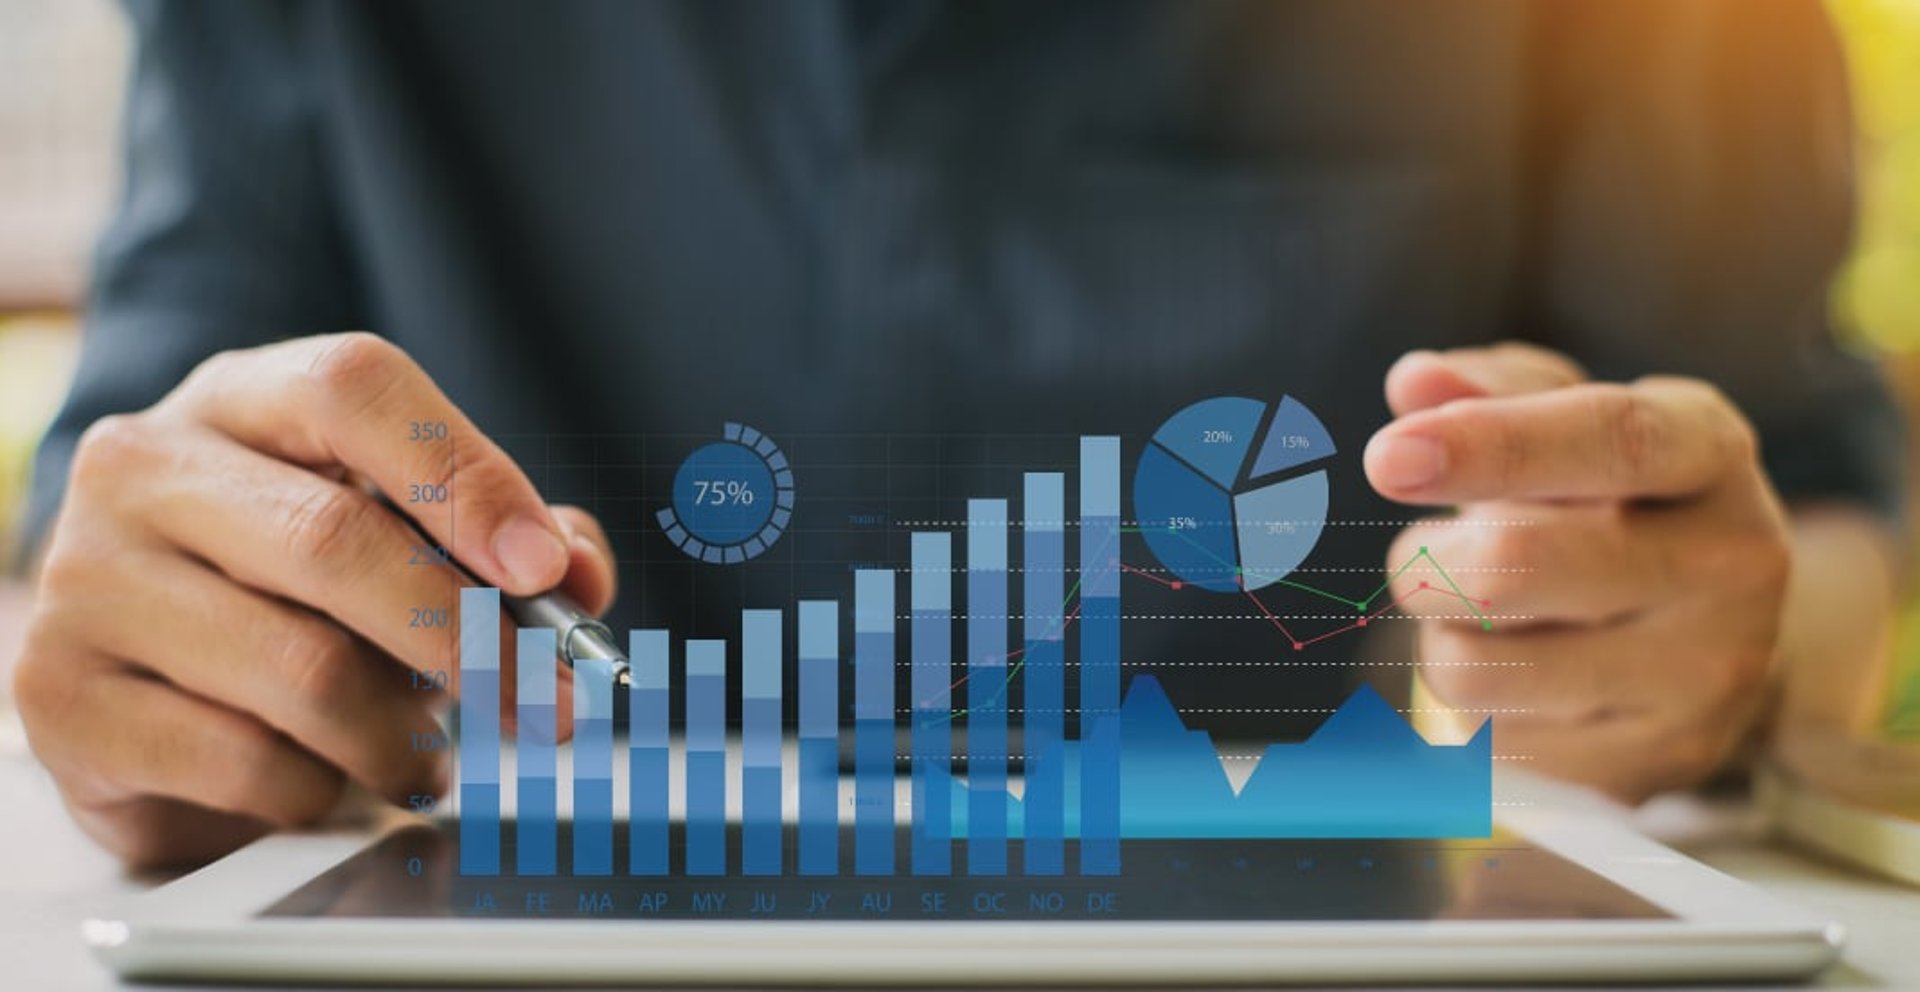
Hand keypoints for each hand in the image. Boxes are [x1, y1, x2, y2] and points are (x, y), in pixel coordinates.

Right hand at [14, 332, 616, 866]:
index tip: (543, 570)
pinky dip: (323, 787)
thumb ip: (507, 540)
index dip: (464, 477)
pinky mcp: (64, 698)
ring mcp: (88, 580)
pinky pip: (244, 762)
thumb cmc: (293, 590)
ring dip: (402, 732)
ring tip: (425, 750)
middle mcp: (145, 467)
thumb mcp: (401, 533)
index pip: (352, 387)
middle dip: (468, 636)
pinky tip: (329, 777)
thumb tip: (579, 574)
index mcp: (241, 398)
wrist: (141, 673)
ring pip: (302, 669)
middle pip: (333, 538)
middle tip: (546, 700)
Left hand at [1364, 344, 1791, 801]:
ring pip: (1475, 668)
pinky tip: (1523, 680)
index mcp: (1710, 453)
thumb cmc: (1617, 503)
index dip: (1488, 447)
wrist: (1713, 639)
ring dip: (1441, 636)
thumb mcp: (1576, 421)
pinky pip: (1487, 744)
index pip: (1607, 441)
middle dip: (1427, 560)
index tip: (1388, 456)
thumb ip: (1495, 391)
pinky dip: (1473, 708)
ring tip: (1485, 617)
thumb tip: (1414, 380)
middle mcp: (1729, 565)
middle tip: (1424, 556)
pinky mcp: (1650, 769)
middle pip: (1518, 566)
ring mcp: (1700, 679)